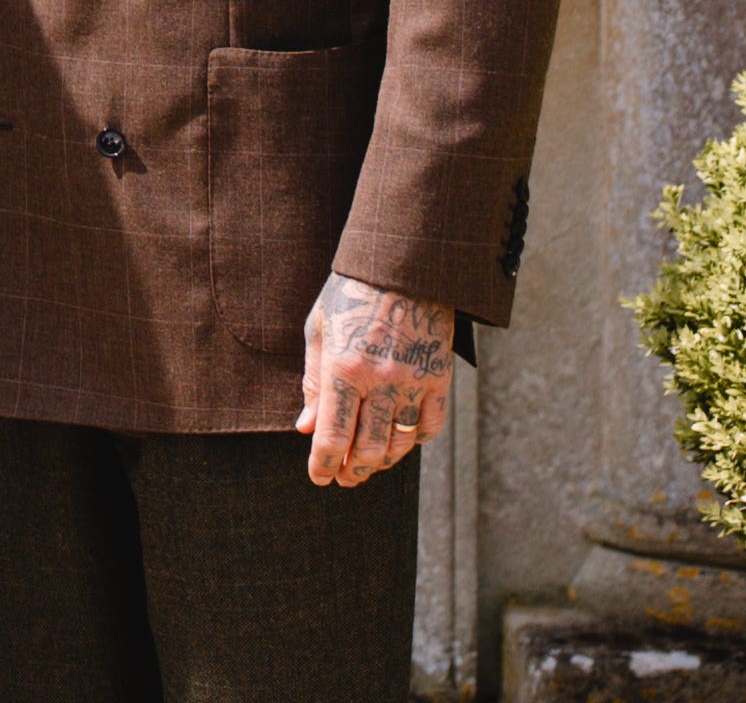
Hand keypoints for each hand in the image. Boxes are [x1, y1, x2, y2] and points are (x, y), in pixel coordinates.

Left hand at [295, 273, 453, 485]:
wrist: (404, 267)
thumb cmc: (352, 295)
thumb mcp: (319, 331)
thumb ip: (313, 383)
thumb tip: (306, 428)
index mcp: (344, 369)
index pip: (332, 437)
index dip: (323, 465)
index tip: (319, 478)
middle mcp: (380, 381)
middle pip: (367, 449)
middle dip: (351, 471)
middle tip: (343, 478)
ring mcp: (413, 382)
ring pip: (399, 444)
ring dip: (381, 462)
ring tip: (367, 465)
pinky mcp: (439, 379)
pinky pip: (429, 427)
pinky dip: (413, 441)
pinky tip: (400, 441)